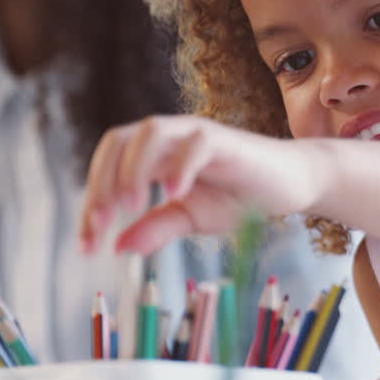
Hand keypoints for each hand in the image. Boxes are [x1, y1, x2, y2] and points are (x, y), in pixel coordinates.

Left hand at [77, 115, 323, 254]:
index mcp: (153, 156)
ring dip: (133, 168)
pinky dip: (180, 165)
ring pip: (149, 132)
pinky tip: (173, 194)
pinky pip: (195, 143)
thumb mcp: (190, 219)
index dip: (91, 202)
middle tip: (101, 223)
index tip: (88, 245)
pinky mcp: (225, 139)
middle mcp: (169, 137)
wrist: (291, 185)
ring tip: (131, 206)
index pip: (108, 166)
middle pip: (117, 141)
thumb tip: (118, 247)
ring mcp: (196, 133)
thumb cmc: (240, 196)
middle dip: (102, 183)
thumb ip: (155, 229)